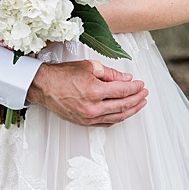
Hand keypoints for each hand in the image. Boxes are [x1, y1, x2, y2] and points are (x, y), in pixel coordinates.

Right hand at [26, 59, 147, 126]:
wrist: (44, 86)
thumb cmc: (62, 75)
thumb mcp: (89, 66)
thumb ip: (110, 73)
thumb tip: (126, 79)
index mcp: (95, 91)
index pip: (123, 91)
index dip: (135, 88)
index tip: (141, 84)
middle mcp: (93, 107)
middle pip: (123, 105)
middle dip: (137, 99)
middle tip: (144, 94)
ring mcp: (89, 117)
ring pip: (117, 117)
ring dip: (131, 110)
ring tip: (139, 104)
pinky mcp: (84, 122)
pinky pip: (106, 123)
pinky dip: (118, 118)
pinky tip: (123, 113)